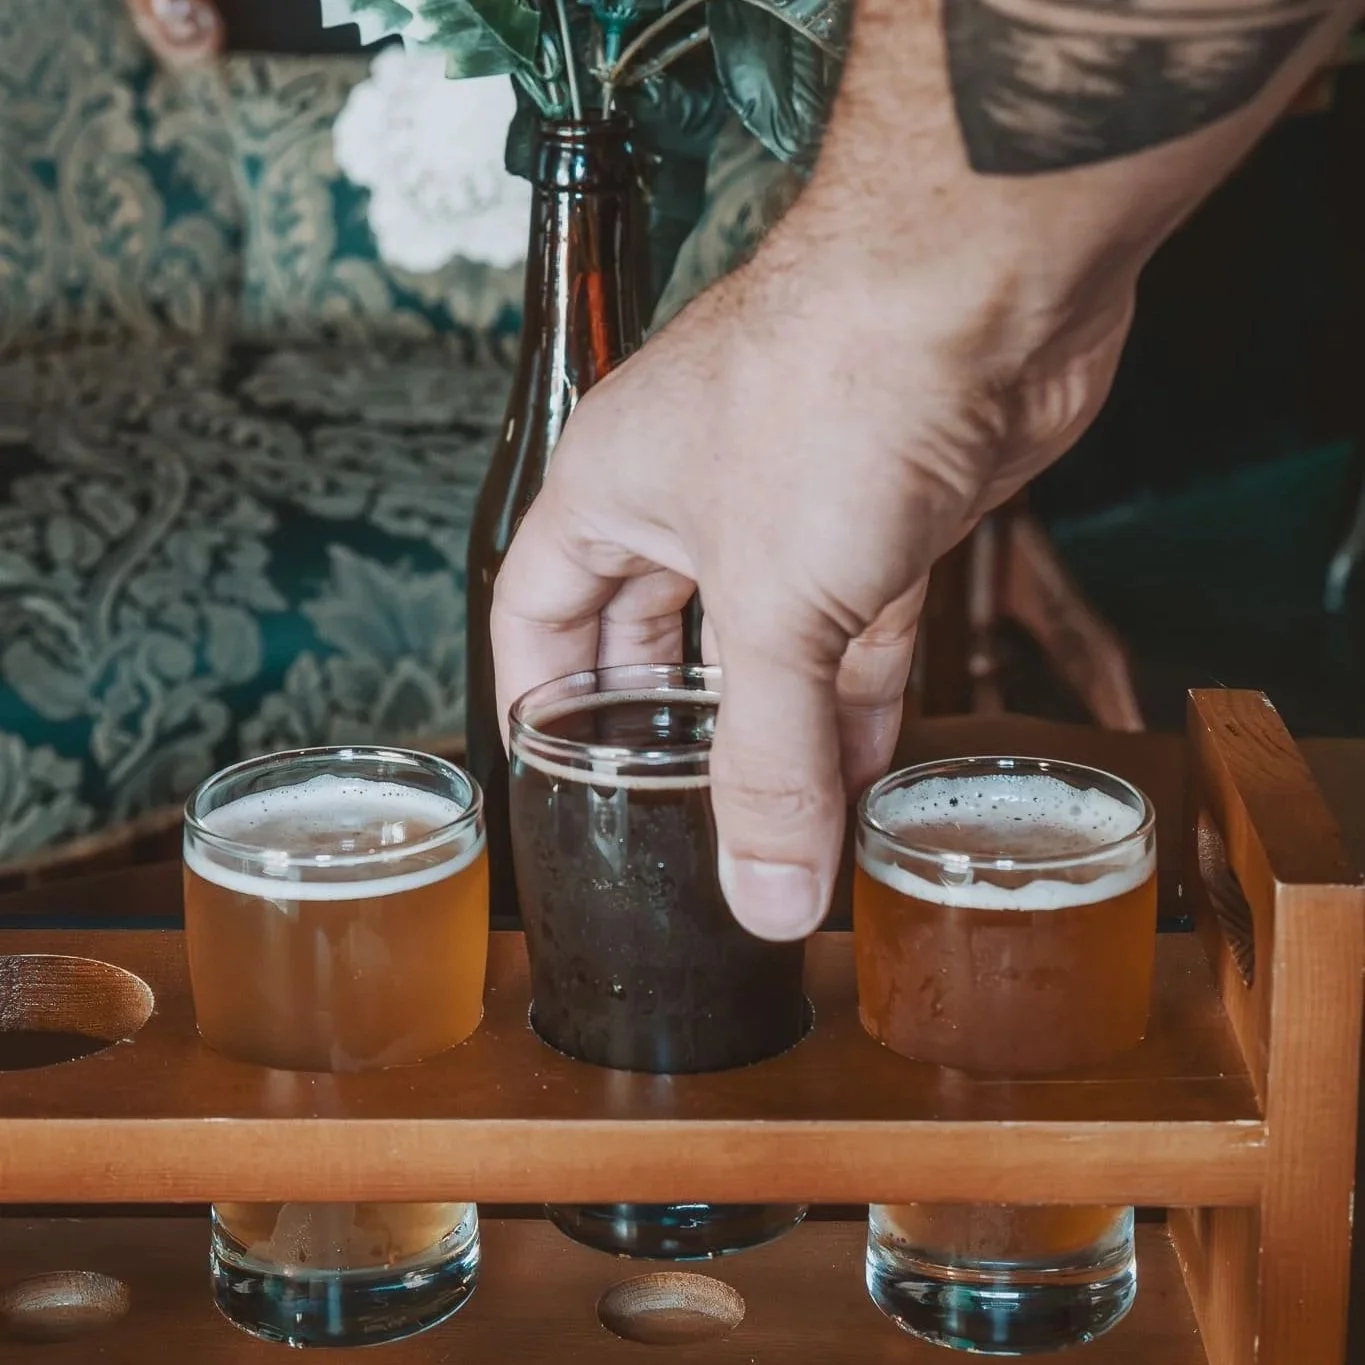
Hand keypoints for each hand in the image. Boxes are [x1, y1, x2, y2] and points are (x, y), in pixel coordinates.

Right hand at [491, 252, 1133, 940]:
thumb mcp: (774, 604)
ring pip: (765, 646)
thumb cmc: (833, 382)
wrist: (985, 279)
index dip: (538, 702)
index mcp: (611, 492)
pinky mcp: (886, 517)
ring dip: (775, 733)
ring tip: (779, 828)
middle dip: (669, 733)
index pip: (536, 616)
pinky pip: (856, 634)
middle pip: (654, 639)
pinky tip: (861, 774)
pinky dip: (858, 702)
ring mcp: (794, 503)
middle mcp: (691, 494)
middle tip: (674, 823)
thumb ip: (766, 763)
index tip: (557, 781)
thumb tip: (760, 896)